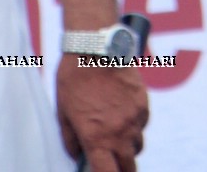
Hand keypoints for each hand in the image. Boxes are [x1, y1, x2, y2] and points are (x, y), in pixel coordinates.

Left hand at [57, 56, 148, 171]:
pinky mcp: (143, 101)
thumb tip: (77, 155)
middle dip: (122, 170)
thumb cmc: (74, 79)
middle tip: (114, 165)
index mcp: (97, 139)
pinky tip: (124, 114)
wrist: (96, 47)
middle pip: (129, 167)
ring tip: (117, 138)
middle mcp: (119, 132)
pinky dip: (135, 125)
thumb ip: (71, 140)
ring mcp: (134, 117)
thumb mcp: (63, 113)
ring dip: (128, 148)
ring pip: (137, 146)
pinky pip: (143, 123)